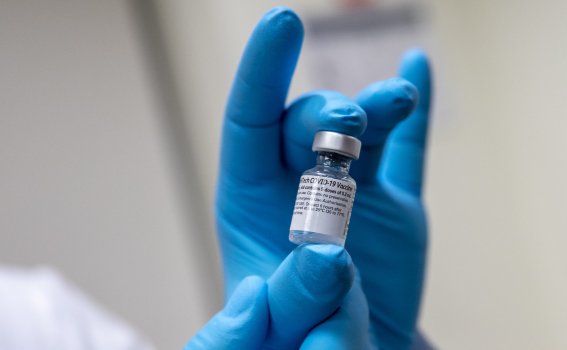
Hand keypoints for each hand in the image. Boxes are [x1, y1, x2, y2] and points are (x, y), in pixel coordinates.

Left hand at [187, 6, 431, 349]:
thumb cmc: (292, 339)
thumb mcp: (275, 327)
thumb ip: (288, 296)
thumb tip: (324, 259)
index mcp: (253, 203)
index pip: (250, 124)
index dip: (262, 74)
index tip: (280, 25)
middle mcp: (299, 185)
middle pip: (307, 122)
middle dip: (328, 113)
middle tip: (349, 126)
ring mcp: (351, 192)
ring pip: (363, 130)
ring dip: (378, 106)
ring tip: (394, 100)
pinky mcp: (394, 208)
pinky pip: (406, 152)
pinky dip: (415, 114)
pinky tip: (415, 68)